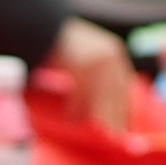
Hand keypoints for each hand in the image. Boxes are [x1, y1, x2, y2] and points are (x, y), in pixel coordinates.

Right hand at [41, 21, 140, 137]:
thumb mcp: (87, 59)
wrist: (40, 27)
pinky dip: (75, 108)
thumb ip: (99, 77)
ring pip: (100, 96)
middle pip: (116, 94)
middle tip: (113, 137)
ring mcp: (96, 59)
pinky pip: (80, 94)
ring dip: (93, 115)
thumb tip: (106, 106)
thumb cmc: (61, 47)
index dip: (124, 109)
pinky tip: (69, 117)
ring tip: (86, 128)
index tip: (123, 127)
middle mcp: (110, 55)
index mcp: (115, 53)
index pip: (125, 87)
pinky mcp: (81, 63)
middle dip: (114, 118)